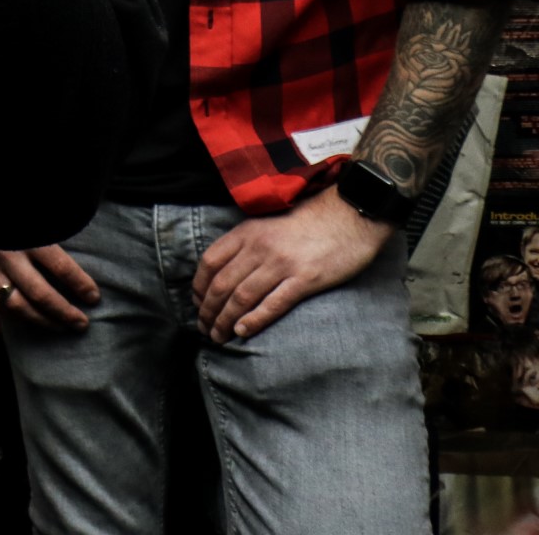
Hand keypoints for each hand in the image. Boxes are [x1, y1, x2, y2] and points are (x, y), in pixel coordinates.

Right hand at [0, 226, 99, 328]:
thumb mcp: (28, 209)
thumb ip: (50, 229)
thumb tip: (77, 247)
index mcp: (26, 236)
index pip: (61, 268)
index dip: (81, 285)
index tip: (94, 297)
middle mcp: (6, 254)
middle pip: (41, 295)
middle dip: (65, 313)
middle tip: (82, 323)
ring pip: (18, 306)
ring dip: (43, 321)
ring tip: (60, 327)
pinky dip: (15, 315)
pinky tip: (30, 319)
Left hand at [194, 185, 388, 342]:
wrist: (351, 212)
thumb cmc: (311, 219)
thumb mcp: (268, 222)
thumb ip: (247, 242)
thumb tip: (227, 270)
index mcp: (246, 232)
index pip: (210, 263)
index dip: (199, 288)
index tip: (198, 304)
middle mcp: (259, 247)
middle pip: (222, 285)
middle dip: (208, 311)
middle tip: (203, 328)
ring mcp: (282, 264)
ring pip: (242, 297)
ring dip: (225, 321)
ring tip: (219, 337)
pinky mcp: (306, 279)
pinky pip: (273, 304)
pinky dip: (254, 320)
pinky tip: (242, 332)